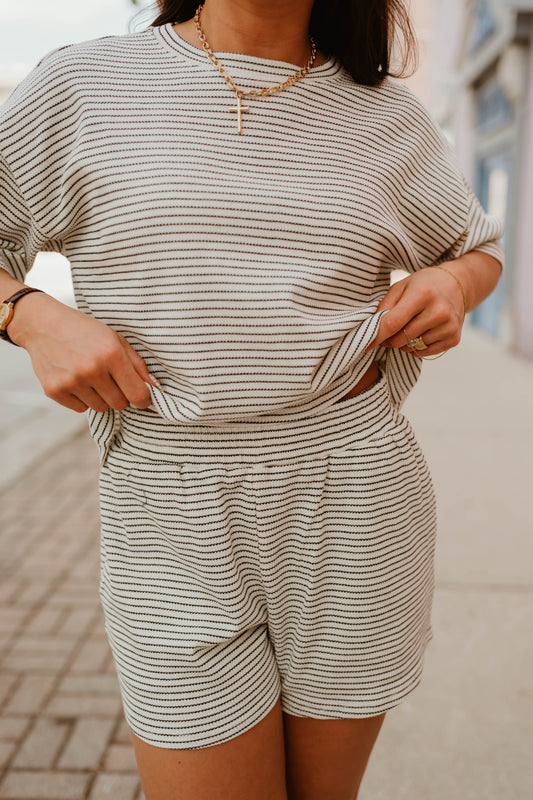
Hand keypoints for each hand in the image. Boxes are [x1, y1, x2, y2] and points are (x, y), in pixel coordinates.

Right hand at [10, 292, 158, 412]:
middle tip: (111, 379)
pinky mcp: (55, 391)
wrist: (43, 324)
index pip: (138, 395)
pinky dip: (82, 399)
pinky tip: (76, 379)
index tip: (141, 397)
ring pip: (101, 408)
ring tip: (91, 376)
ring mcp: (71, 382)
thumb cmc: (85, 331)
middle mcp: (92, 370)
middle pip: (120, 404)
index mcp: (111, 354)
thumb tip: (155, 389)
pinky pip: (80, 409)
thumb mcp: (116, 339)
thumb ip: (138, 365)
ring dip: (100, 397)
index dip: (143, 399)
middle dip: (120, 395)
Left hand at [365, 266, 466, 357]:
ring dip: (404, 341)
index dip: (376, 336)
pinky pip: (424, 353)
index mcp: (422, 294)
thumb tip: (372, 331)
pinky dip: (417, 347)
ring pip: (411, 347)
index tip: (364, 345)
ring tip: (411, 325)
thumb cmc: (423, 285)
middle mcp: (439, 311)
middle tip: (390, 329)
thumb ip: (384, 307)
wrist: (457, 285)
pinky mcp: (454, 338)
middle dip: (389, 338)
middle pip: (400, 339)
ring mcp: (449, 326)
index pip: (392, 324)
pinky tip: (422, 331)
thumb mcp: (401, 287)